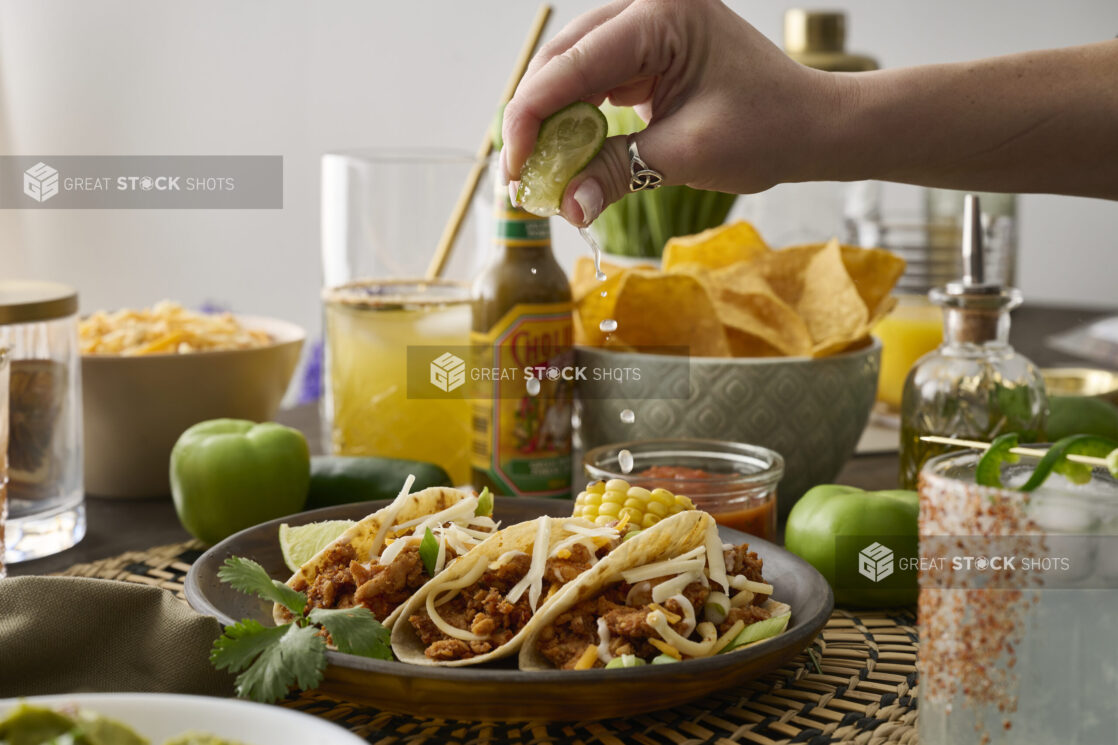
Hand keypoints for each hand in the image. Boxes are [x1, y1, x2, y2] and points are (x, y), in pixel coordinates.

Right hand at [500, 0, 841, 225]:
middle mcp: (649, 5)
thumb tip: (565, 208)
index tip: (514, 169)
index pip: (572, 64)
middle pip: (562, 60)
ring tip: (536, 171)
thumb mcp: (686, 156)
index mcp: (662, 14)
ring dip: (551, 120)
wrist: (814, 125)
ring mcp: (648, 25)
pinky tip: (565, 154)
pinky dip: (576, 118)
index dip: (531, 118)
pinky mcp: (649, 50)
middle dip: (534, 119)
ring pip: (571, 69)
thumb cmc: (769, 131)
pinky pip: (594, 80)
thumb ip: (617, 174)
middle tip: (518, 176)